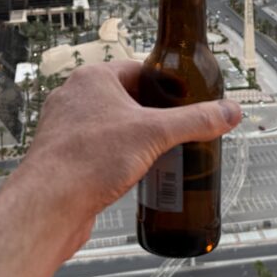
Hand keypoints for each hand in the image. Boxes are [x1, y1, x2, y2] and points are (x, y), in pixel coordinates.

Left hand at [13, 61, 241, 260]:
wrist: (48, 205)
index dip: (164, 85)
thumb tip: (228, 112)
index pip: (138, 70)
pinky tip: (133, 175)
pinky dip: (117, 160)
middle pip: (126, 100)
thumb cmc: (87, 160)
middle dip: (153, 116)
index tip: (184, 99)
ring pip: (111, 127)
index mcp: (93, 79)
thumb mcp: (155, 134)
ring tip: (160, 154)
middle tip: (177, 130)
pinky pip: (97, 151)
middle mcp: (75, 99)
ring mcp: (66, 129)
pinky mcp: (63, 158)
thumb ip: (195, 121)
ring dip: (135, 140)